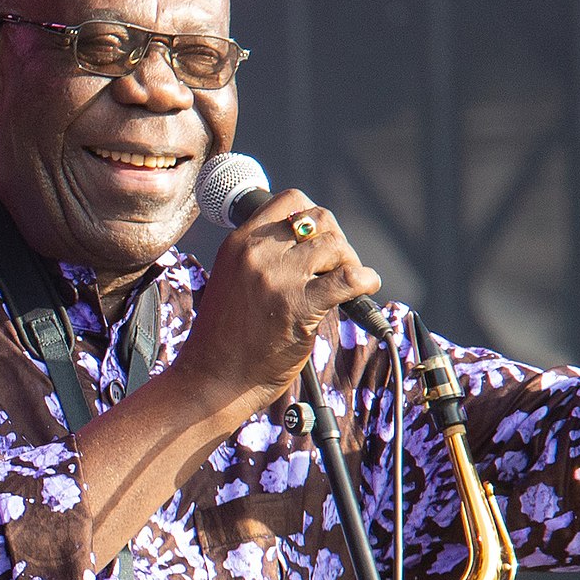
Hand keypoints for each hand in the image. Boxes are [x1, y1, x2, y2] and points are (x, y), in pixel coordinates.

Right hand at [178, 188, 381, 417]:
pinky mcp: (299, 306)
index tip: (319, 240)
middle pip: (320, 218)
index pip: (290, 201)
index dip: (314, 216)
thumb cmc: (226, 338)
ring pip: (336, 245)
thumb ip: (262, 258)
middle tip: (337, 268)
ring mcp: (277, 278)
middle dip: (337, 240)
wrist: (214, 379)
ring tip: (344, 286)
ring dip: (349, 263)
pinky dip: (365, 281)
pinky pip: (349, 278)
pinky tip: (364, 289)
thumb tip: (310, 245)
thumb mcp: (234, 280)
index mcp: (239, 242)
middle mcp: (257, 253)